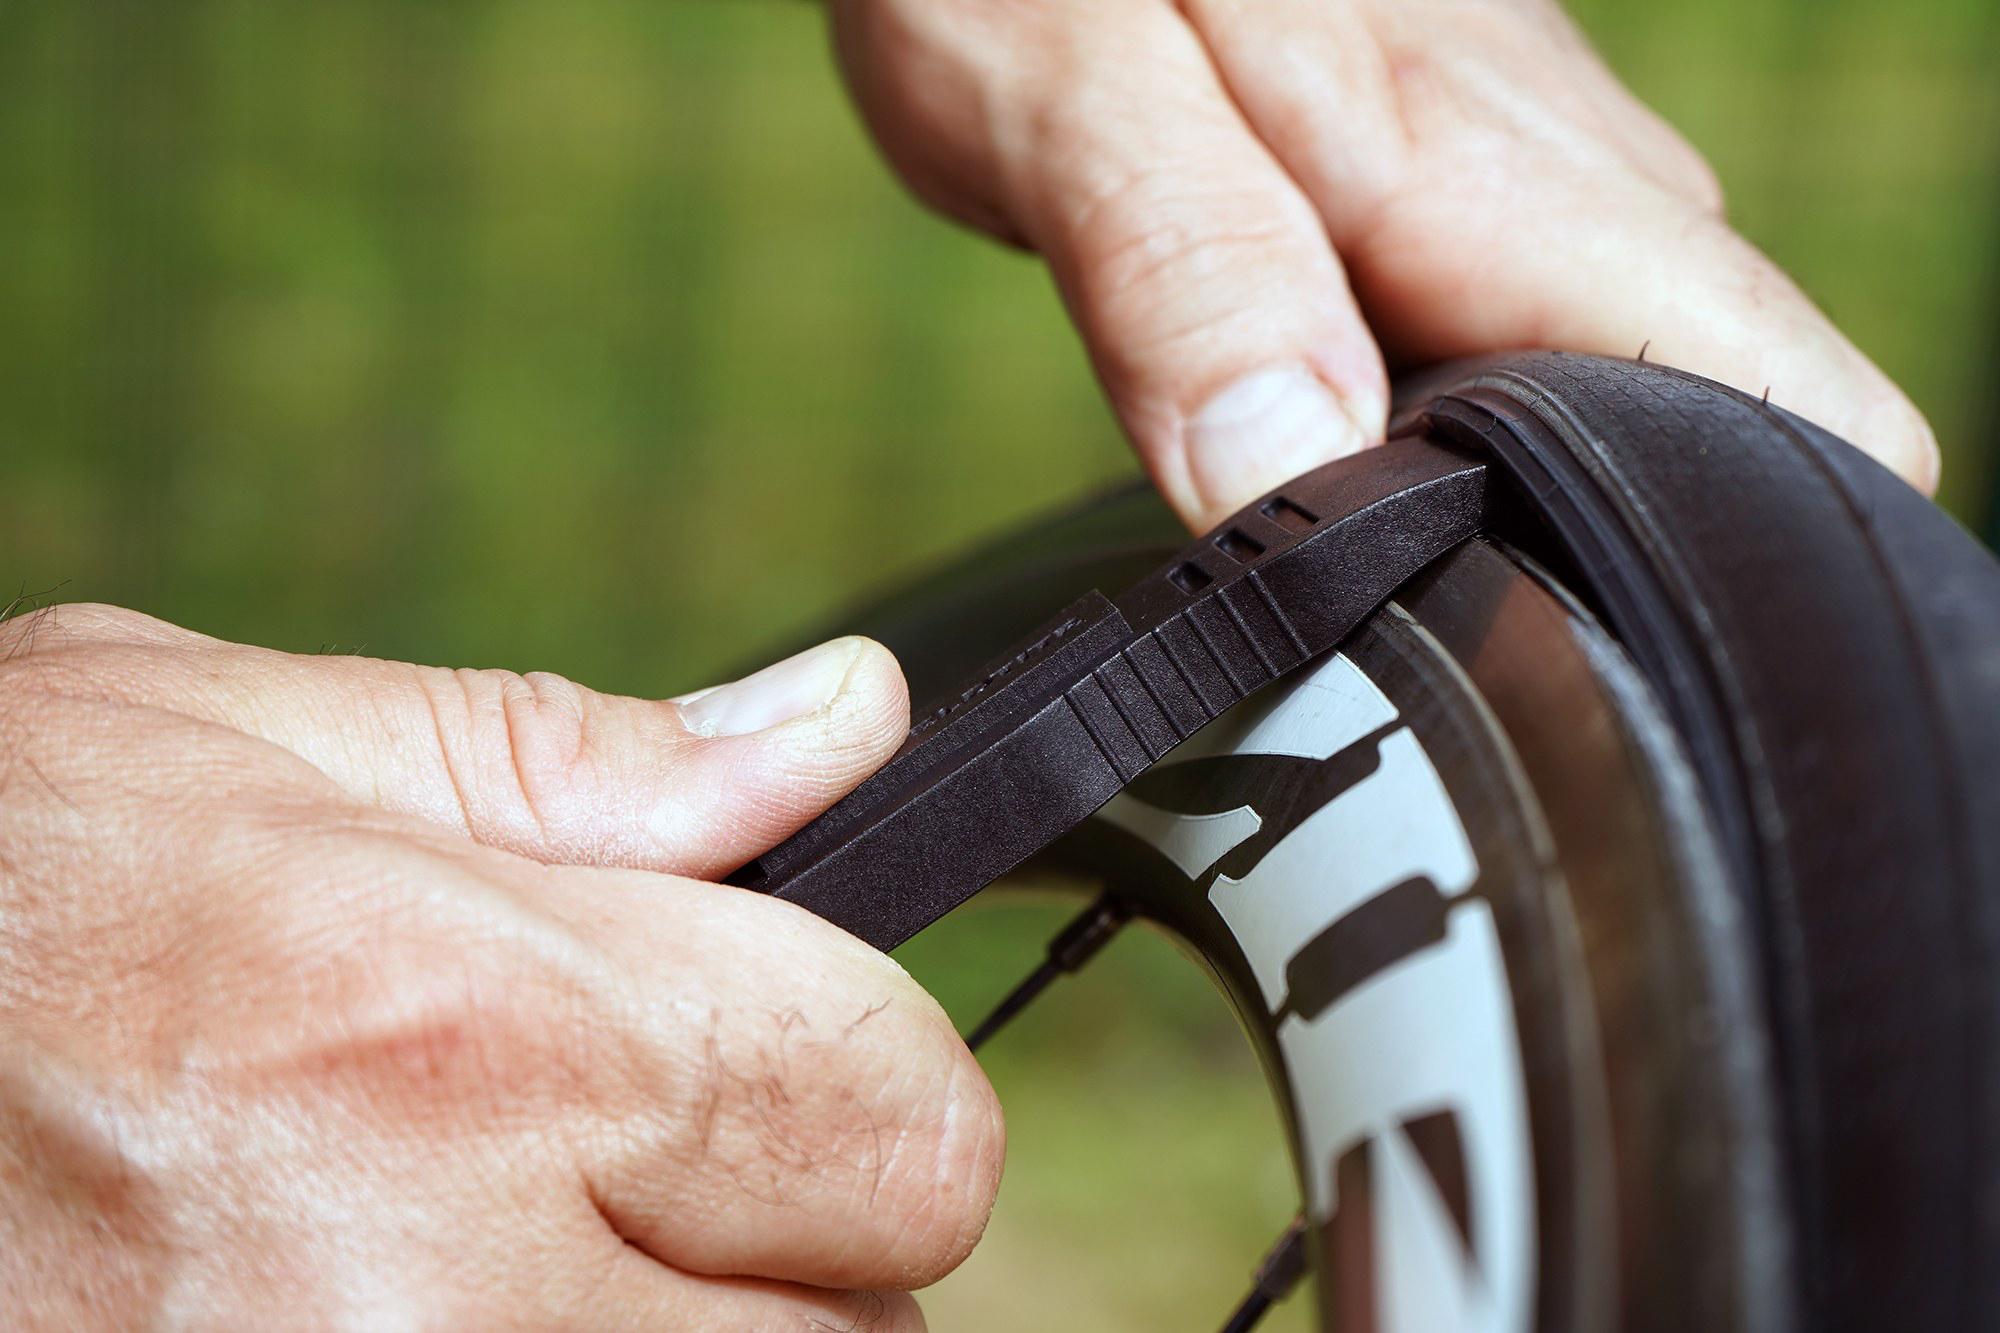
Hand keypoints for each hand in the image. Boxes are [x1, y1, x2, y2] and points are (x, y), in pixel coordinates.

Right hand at [0, 604, 1000, 1327]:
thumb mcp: (250, 751)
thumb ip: (595, 762)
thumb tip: (847, 724)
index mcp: (479, 1034)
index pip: (909, 1119)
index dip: (856, 1078)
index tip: (759, 1053)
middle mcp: (447, 1294)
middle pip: (863, 1324)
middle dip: (780, 1237)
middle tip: (598, 1166)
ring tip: (485, 1243)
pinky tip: (418, 1308)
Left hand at [832, 0, 1939, 527]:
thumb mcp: (1070, 102)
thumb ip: (1189, 281)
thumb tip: (1294, 486)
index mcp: (1491, 170)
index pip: (1775, 393)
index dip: (1706, 565)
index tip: (1537, 669)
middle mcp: (1560, 179)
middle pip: (1705, 428)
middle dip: (1574, 566)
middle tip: (1384, 632)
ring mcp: (1526, 182)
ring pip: (1605, 396)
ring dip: (1498, 505)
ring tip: (1342, 554)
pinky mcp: (1466, 194)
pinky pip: (1520, 350)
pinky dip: (1445, 437)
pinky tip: (1332, 457)